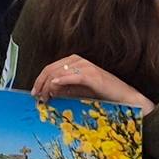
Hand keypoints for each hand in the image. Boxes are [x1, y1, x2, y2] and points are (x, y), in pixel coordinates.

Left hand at [32, 53, 153, 109]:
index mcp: (74, 62)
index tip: (34, 93)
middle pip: (51, 69)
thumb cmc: (102, 94)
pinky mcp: (93, 75)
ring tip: (45, 97)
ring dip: (48, 85)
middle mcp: (78, 60)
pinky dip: (63, 80)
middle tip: (38, 98)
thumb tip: (48, 91)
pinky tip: (54, 85)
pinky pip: (74, 75)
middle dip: (41, 84)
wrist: (124, 97)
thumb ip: (64, 89)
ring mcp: (86, 66)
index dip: (39, 80)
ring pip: (59, 72)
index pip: (50, 68)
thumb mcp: (78, 91)